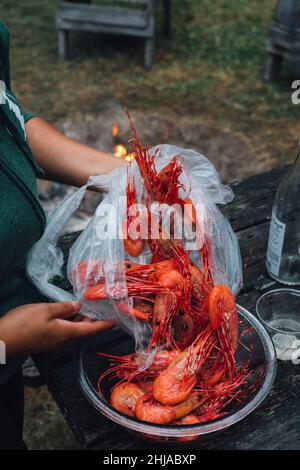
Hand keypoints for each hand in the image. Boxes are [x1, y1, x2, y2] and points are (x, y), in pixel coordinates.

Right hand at [0, 301, 114, 356]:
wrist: (1, 341)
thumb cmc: (23, 324)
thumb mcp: (46, 310)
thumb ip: (64, 307)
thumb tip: (79, 306)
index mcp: (66, 333)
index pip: (91, 329)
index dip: (104, 325)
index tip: (116, 321)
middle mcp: (62, 341)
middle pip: (83, 331)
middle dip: (94, 321)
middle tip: (102, 309)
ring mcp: (53, 343)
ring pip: (73, 331)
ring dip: (81, 321)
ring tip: (87, 309)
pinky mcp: (44, 342)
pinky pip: (63, 332)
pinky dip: (70, 323)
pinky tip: (68, 314)